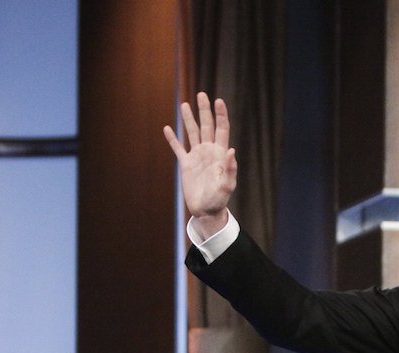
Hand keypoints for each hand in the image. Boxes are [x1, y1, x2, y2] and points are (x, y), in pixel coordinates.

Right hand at [163, 92, 236, 233]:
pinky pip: (178, 149)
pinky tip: (167, 128)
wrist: (206, 211)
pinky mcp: (186, 164)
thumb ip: (230, 170)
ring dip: (188, 119)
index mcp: (220, 154)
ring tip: (184, 104)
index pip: (221, 130)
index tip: (218, 101)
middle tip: (202, 94)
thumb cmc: (219, 200)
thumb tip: (232, 151)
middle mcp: (209, 151)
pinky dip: (172, 139)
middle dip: (204, 110)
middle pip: (207, 126)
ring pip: (192, 133)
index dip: (220, 115)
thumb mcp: (227, 186)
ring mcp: (197, 156)